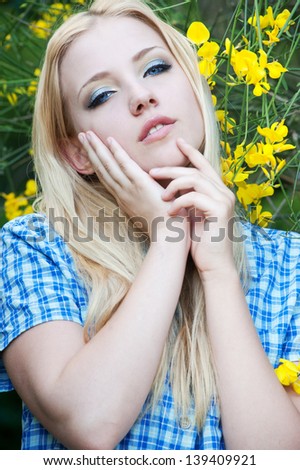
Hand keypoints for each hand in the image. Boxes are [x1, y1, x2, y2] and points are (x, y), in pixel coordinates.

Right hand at [78, 131, 188, 242]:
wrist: (169, 236)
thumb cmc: (163, 226)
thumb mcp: (147, 212)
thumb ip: (143, 201)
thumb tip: (144, 195)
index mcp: (124, 199)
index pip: (107, 178)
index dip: (97, 163)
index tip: (90, 150)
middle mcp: (122, 194)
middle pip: (102, 169)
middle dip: (91, 151)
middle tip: (81, 135)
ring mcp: (129, 189)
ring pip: (108, 166)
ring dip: (96, 149)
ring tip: (86, 134)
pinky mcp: (140, 185)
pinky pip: (125, 165)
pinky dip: (116, 152)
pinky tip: (109, 140)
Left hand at [149, 138, 235, 275]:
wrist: (214, 264)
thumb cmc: (200, 242)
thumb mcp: (192, 215)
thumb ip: (187, 200)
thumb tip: (168, 188)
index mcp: (217, 192)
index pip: (204, 166)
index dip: (191, 152)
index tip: (178, 142)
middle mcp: (223, 192)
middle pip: (194, 171)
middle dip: (171, 170)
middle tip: (151, 171)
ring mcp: (223, 200)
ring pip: (194, 180)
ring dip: (173, 186)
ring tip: (160, 197)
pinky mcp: (219, 210)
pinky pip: (195, 197)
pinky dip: (179, 202)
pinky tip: (170, 212)